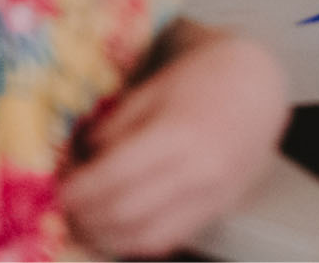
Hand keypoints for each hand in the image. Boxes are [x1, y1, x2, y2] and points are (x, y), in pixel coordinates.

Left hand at [62, 24, 288, 257]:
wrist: (259, 84)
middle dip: (86, 217)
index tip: (58, 190)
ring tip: (86, 223)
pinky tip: (120, 228)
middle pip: (126, 212)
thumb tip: (80, 158)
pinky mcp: (218, 209)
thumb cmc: (205, 78)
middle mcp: (197, 171)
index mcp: (178, 132)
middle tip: (65, 210)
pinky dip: (138, 240)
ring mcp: (211, 195)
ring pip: (146, 237)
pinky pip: (170, 238)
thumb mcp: (156, 88)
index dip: (79, 190)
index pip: (114, 177)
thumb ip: (117, 125)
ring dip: (107, 237)